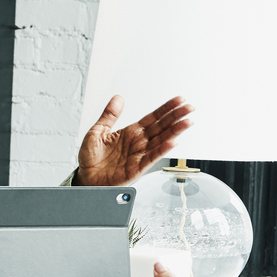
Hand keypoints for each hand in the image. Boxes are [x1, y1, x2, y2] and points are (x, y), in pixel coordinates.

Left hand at [74, 95, 193, 186]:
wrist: (86, 178)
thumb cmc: (91, 158)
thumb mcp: (97, 131)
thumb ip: (109, 115)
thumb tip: (117, 98)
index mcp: (131, 132)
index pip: (153, 118)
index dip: (166, 109)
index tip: (179, 100)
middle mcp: (138, 142)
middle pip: (161, 127)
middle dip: (176, 117)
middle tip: (189, 108)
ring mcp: (139, 155)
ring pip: (161, 141)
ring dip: (175, 132)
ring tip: (187, 122)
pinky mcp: (137, 168)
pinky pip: (152, 158)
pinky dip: (162, 150)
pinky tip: (172, 142)